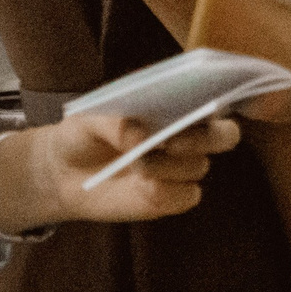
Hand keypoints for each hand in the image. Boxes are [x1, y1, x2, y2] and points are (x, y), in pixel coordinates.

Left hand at [7, 112, 239, 226]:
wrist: (65, 171)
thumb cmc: (85, 132)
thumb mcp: (91, 116)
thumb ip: (117, 121)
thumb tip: (143, 136)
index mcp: (178, 103)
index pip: (216, 94)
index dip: (222, 96)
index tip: (209, 102)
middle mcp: (189, 133)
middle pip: (226, 135)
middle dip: (206, 137)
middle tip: (173, 140)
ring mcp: (182, 168)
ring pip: (199, 166)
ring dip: (169, 166)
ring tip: (137, 164)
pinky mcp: (171, 197)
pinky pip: (187, 196)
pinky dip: (167, 192)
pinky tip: (143, 187)